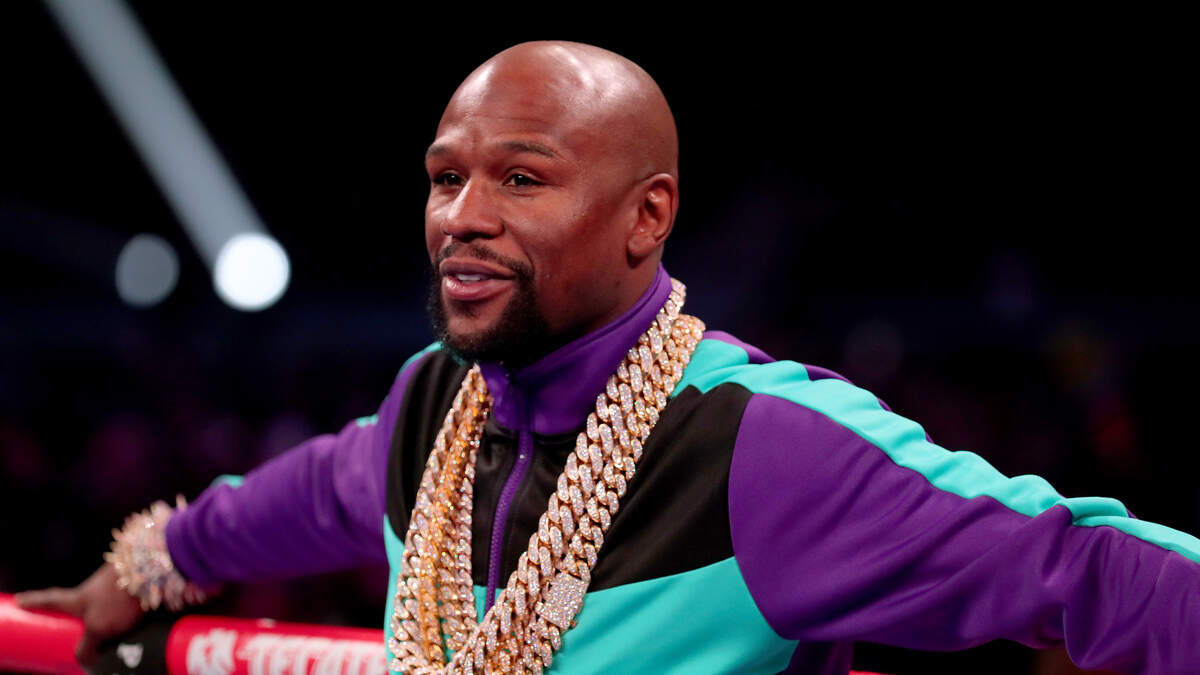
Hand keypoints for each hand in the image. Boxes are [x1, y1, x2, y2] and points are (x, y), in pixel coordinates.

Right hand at [15, 562, 144, 665]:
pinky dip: (124, 615)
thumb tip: (84, 662)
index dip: (34, 601)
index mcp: (76, 597)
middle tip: (65, 619)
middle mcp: (93, 589)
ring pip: (101, 603)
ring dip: (102, 615)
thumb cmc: (118, 597)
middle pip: (75, 600)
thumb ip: (88, 647)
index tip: (19, 600)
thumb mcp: (98, 628)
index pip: (50, 599)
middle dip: (70, 611)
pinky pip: (123, 605)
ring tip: (106, 632)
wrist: (152, 570)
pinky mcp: (133, 588)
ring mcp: (113, 586)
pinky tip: (131, 625)